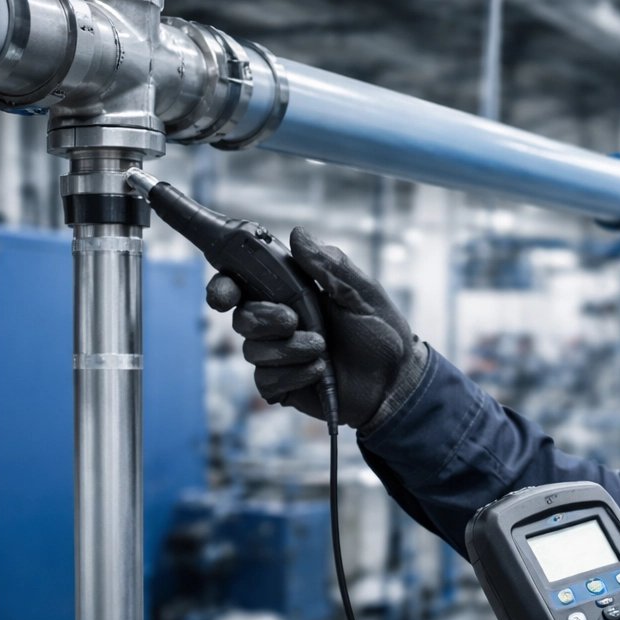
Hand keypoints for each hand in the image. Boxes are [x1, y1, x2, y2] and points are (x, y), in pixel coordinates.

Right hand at [205, 228, 427, 430]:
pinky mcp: (282, 385)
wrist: (396, 379)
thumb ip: (329, 265)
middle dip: (263, 318)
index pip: (242, 284)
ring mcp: (278, 355)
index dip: (223, 286)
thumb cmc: (381, 332)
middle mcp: (278, 323)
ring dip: (288, 349)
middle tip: (292, 320)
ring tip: (322, 349)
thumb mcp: (361, 293)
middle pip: (241, 317)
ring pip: (252, 350)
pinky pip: (266, 380)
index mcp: (291, 293)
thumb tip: (298, 234)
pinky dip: (294, 374)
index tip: (227, 292)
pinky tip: (319, 371)